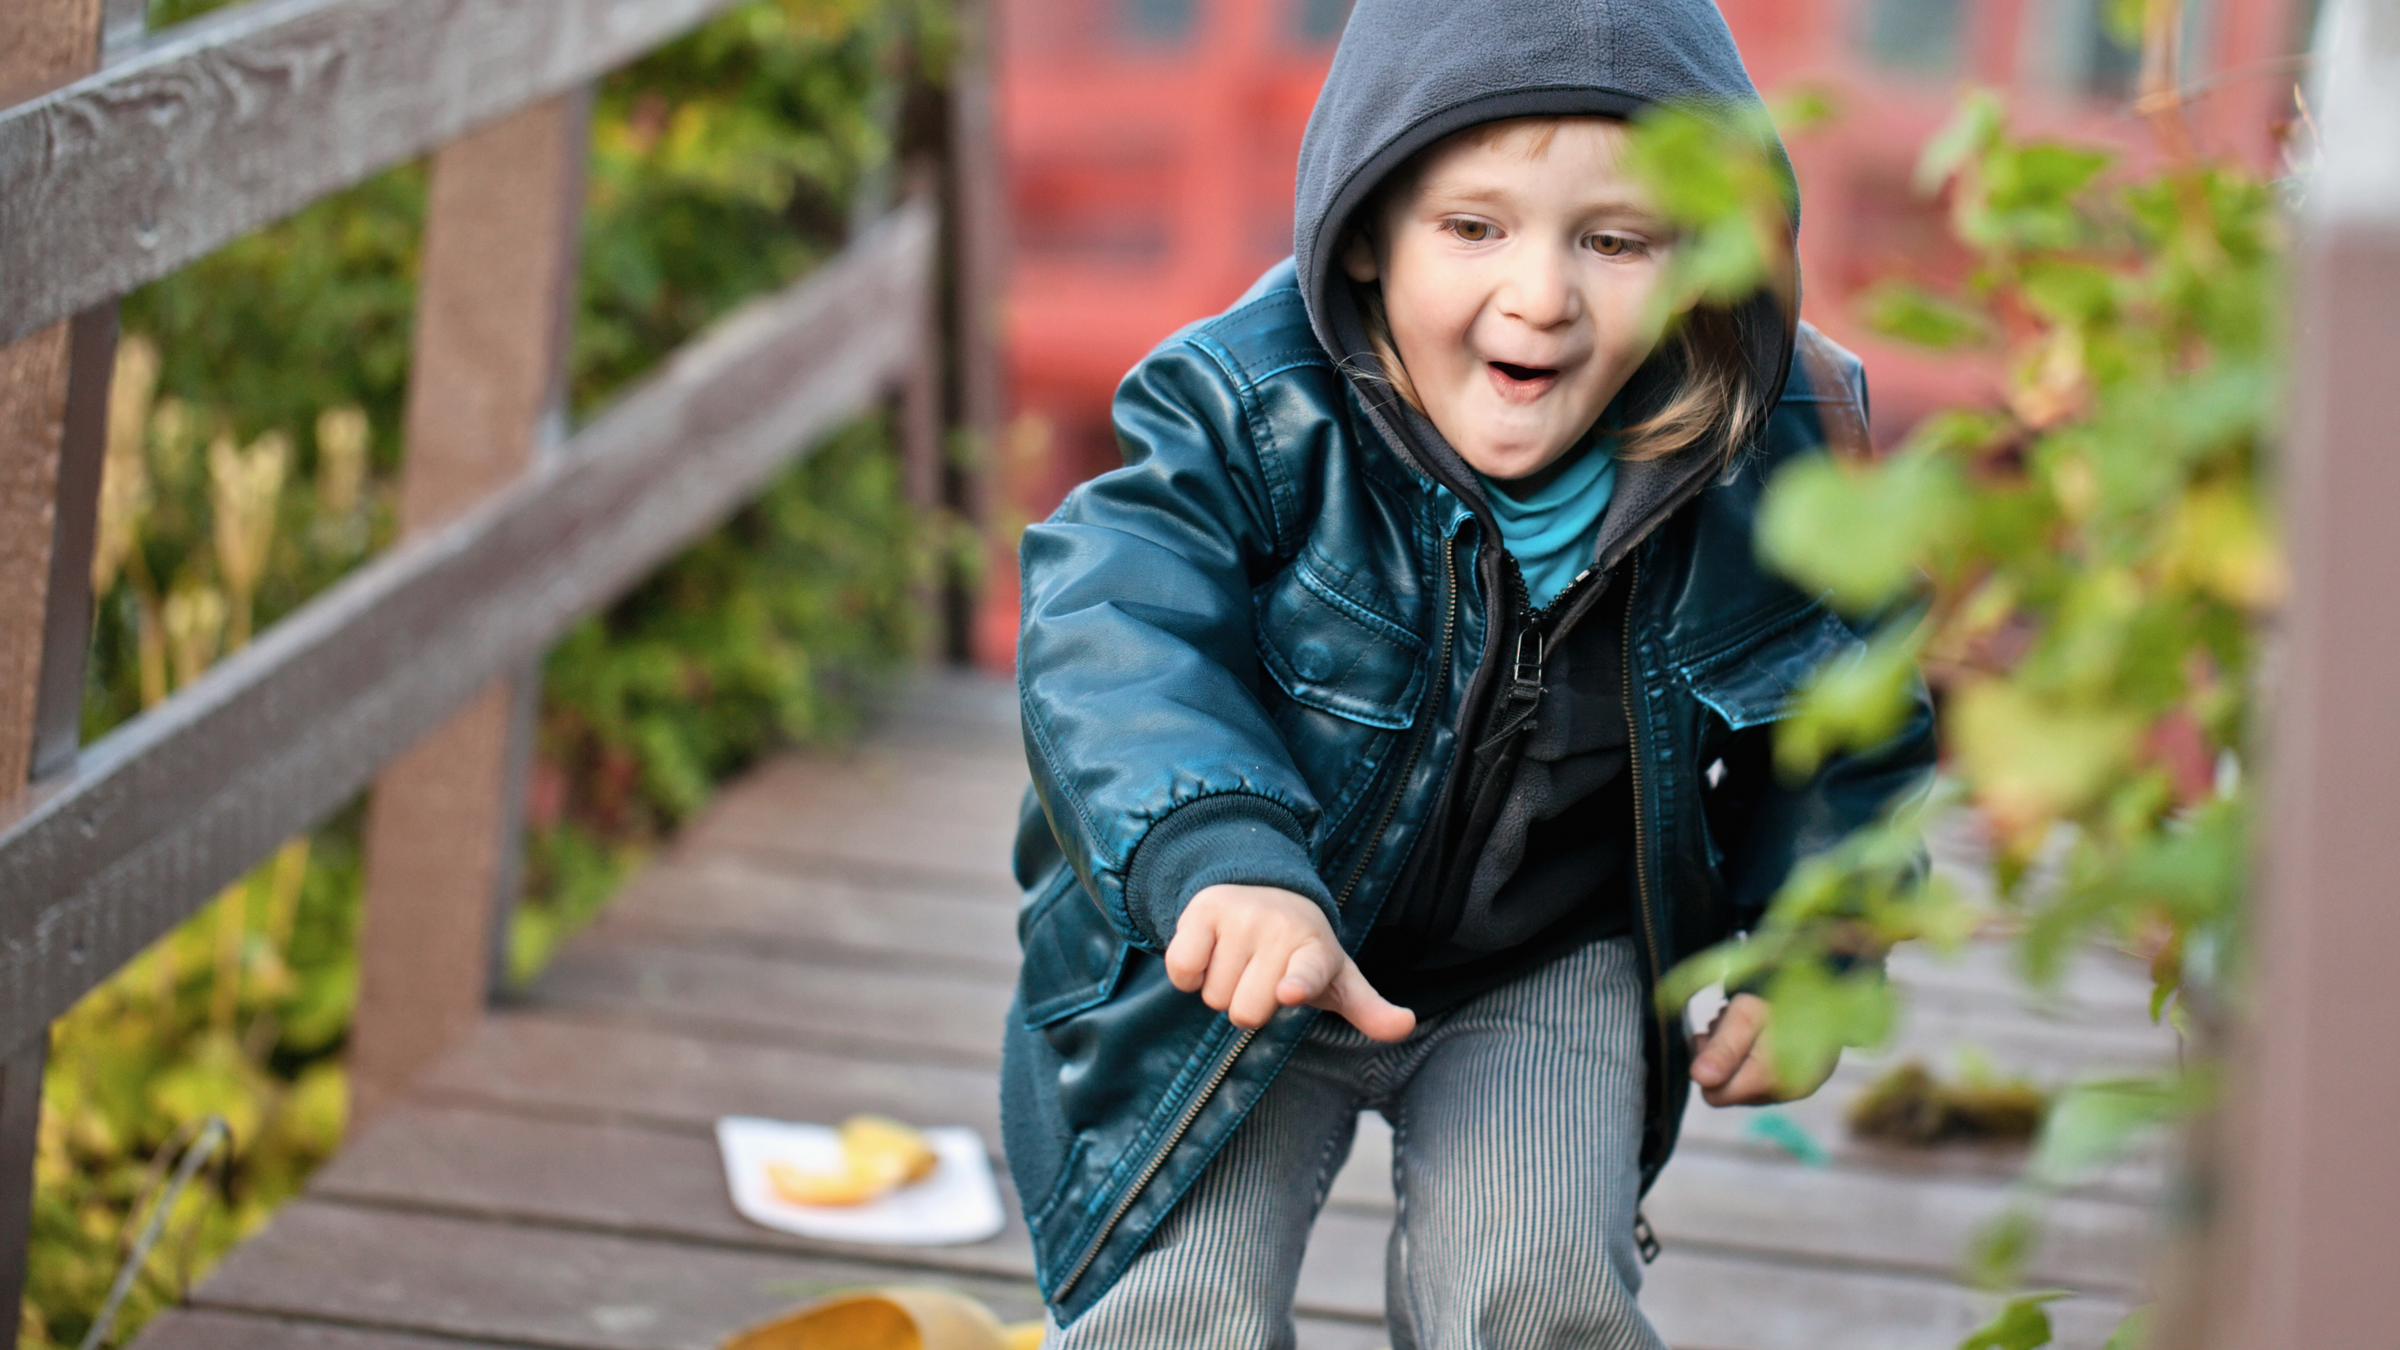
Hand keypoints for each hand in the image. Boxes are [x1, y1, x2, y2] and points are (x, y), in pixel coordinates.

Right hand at [1165, 884, 1415, 1041]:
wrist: (1263, 890)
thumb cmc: (1302, 951)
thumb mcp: (1338, 978)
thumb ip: (1369, 1009)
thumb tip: (1405, 1026)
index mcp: (1318, 951)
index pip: (1307, 974)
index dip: (1298, 983)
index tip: (1289, 990)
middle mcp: (1280, 929)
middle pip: (1245, 1012)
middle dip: (1248, 1006)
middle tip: (1261, 977)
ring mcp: (1240, 917)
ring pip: (1213, 996)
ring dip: (1221, 989)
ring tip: (1239, 961)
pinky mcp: (1203, 910)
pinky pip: (1182, 970)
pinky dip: (1189, 974)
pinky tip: (1210, 953)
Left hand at [1689, 993, 1835, 1106]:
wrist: (1826, 985)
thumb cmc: (1780, 995)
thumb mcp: (1745, 1014)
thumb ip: (1723, 1048)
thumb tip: (1699, 1078)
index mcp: (1771, 1079)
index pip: (1715, 1095)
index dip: (1706, 1067)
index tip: (1709, 1037)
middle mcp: (1786, 1092)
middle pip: (1729, 1091)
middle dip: (1721, 1061)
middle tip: (1726, 1027)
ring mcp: (1797, 1089)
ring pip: (1744, 1086)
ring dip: (1736, 1058)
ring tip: (1746, 1028)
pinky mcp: (1803, 1082)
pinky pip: (1764, 1081)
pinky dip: (1754, 1059)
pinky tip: (1762, 1035)